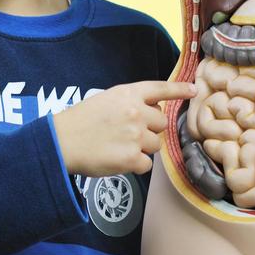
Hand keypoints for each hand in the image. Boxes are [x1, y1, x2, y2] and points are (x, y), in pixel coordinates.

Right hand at [53, 80, 195, 175]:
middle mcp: (135, 112)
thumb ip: (130, 103)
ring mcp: (135, 135)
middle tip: (128, 134)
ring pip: (156, 144)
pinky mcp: (132, 158)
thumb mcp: (105, 100)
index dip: (179, 90)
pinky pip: (147, 164)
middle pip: (161, 123)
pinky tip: (118, 159)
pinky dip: (135, 165)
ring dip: (143, 148)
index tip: (193, 91)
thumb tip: (150, 114)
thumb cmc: (79, 121)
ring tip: (119, 146)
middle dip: (150, 129)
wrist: (61, 142)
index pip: (160, 89)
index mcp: (128, 94)